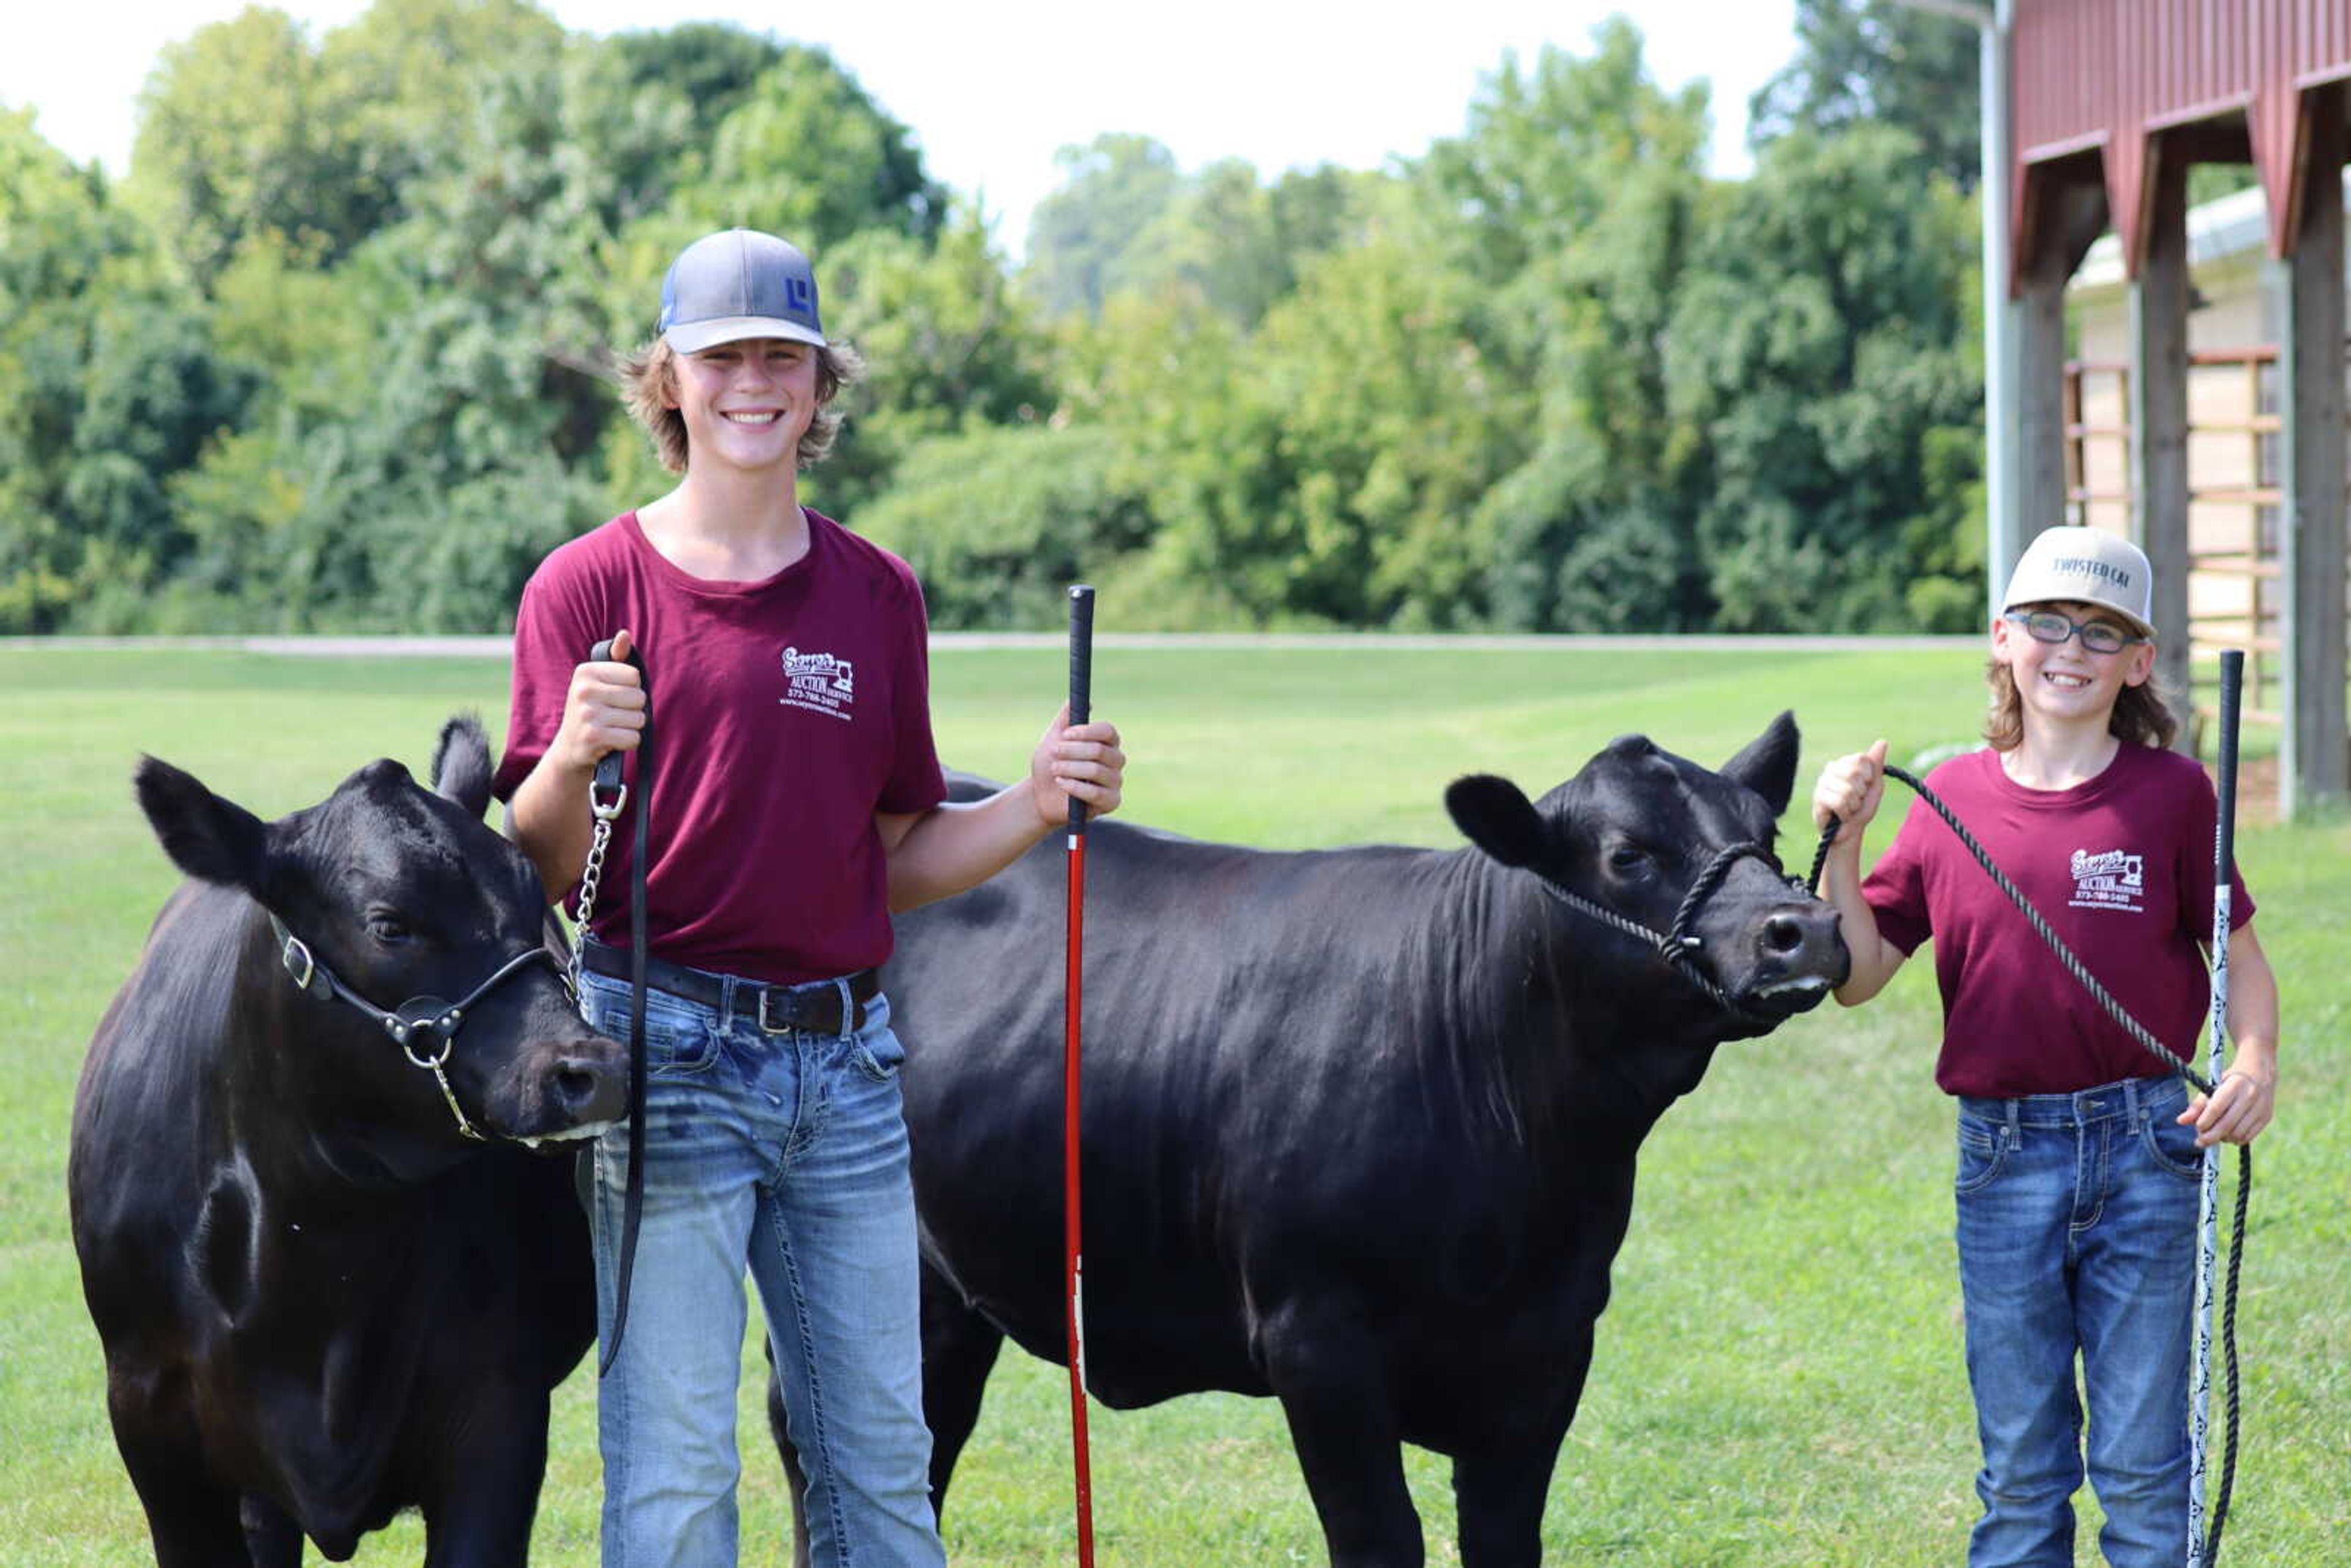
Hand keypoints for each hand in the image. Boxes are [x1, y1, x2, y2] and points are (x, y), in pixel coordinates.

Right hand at [553, 627, 644, 774]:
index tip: (613, 696)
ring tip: (612, 727)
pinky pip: (633, 738)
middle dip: (633, 709)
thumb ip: (615, 658)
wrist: (570, 747)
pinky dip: (628, 742)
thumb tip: (625, 634)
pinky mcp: (594, 737)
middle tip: (614, 715)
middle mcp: (583, 690)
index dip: (631, 689)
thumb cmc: (591, 709)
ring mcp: (588, 714)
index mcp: (586, 671)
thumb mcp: (598, 681)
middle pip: (639, 698)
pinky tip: (613, 741)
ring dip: (631, 727)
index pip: (634, 676)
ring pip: (639, 719)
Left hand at [1029, 702, 1124, 829]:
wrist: (1041, 795)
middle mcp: (1116, 760)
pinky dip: (1075, 786)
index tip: (1065, 734)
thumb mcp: (1053, 739)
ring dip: (1070, 768)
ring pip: (1096, 771)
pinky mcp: (1111, 801)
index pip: (1107, 731)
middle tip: (1054, 752)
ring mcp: (1115, 781)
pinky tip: (1061, 783)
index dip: (1087, 731)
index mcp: (1106, 743)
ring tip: (1054, 770)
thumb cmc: (1050, 765)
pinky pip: (1096, 793)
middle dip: (1073, 751)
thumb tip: (1074, 699)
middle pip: (1100, 750)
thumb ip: (1064, 720)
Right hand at [1813, 739, 1888, 845]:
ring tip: (1848, 809)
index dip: (1868, 776)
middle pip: (1854, 773)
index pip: (1860, 759)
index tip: (1865, 787)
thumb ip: (1876, 765)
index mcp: (1844, 764)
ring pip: (1847, 790)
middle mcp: (1830, 769)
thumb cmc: (1861, 809)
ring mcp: (1822, 783)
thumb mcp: (1874, 786)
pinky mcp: (1817, 798)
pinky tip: (1841, 815)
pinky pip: (1839, 802)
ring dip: (1853, 805)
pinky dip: (1845, 813)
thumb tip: (1882, 741)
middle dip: (1861, 792)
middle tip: (1856, 801)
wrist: (1849, 832)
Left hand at [2179, 1067, 2275, 1146]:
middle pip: (2227, 1124)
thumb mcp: (2213, 1086)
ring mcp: (2261, 1107)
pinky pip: (2248, 1137)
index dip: (2204, 1121)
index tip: (2197, 1128)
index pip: (2216, 1108)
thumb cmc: (2230, 1081)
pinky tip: (2228, 1135)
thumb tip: (2180, 1121)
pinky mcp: (2267, 1117)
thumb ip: (2197, 1104)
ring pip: (2237, 1133)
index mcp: (2234, 1085)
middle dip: (2210, 1136)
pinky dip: (2235, 1140)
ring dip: (2223, 1138)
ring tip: (2215, 1134)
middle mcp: (2250, 1096)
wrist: (2260, 1073)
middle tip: (2200, 1141)